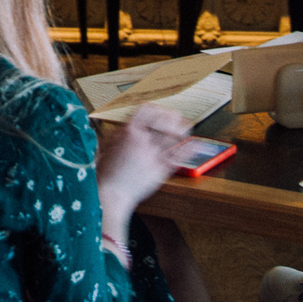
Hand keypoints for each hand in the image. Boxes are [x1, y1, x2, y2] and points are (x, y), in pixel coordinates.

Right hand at [96, 104, 193, 225]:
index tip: (157, 112)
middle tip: (175, 118)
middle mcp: (143, 141)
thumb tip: (132, 122)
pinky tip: (195, 144)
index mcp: (128, 131)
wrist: (112, 193)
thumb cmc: (107, 170)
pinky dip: (189, 148)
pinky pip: (180, 156)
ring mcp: (153, 155)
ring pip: (175, 136)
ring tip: (186, 127)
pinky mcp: (161, 170)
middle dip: (172, 116)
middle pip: (164, 120)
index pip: (147, 110)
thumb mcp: (108, 142)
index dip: (154, 108)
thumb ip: (122, 130)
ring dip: (182, 129)